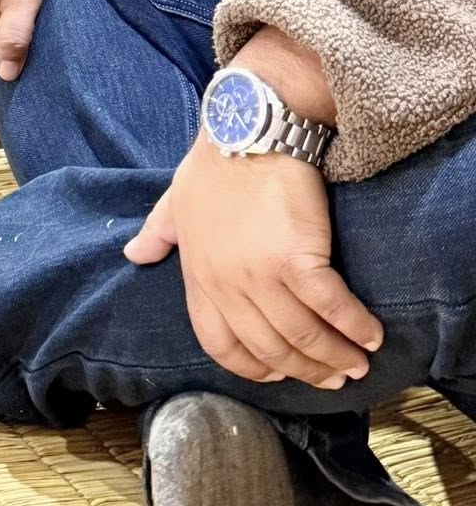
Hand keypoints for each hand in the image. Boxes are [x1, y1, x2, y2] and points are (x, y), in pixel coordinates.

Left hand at [125, 135, 383, 388]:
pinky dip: (353, 326)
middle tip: (335, 377)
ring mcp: (262, 275)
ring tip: (358, 363)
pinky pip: (330, 307)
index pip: (221, 345)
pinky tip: (370, 333)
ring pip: (303, 336)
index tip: (279, 372)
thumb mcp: (175, 200)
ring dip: (335, 357)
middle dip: (306, 370)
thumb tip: (134, 253)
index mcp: (199, 277)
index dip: (253, 368)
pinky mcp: (298, 258)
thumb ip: (158, 232)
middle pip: (270, 349)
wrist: (248, 128)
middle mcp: (228, 285)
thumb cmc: (214, 161)